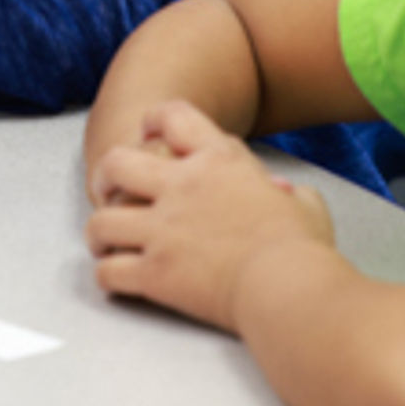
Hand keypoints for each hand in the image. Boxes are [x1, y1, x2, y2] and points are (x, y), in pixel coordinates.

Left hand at [84, 100, 336, 332]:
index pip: (172, 116)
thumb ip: (288, 192)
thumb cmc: (304, 250)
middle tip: (108, 190)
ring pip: (101, 221)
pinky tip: (116, 278)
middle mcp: (182, 187)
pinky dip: (107, 276)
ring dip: (99, 232)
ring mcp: (163, 230)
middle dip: (105, 176)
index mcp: (220, 162)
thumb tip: (281, 191)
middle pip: (117, 162)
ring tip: (105, 243)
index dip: (154, 120)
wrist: (290, 289)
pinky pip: (109, 271)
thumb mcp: (305, 206)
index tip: (147, 132)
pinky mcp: (155, 273)